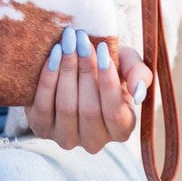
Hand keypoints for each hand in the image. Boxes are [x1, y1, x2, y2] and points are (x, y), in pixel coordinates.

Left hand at [25, 26, 152, 153]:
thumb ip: (139, 74)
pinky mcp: (42, 129)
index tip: (102, 49)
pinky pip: (43, 107)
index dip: (109, 80)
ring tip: (67, 43)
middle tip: (80, 39)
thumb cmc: (106, 68)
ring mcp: (66, 138)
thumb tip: (138, 93)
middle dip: (85, 69)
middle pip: (89, 108)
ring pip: (66, 107)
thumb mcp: (127, 66)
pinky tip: (53, 57)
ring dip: (66, 71)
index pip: (115, 112)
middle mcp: (94, 141)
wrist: (73, 69)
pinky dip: (47, 80)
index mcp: (121, 129)